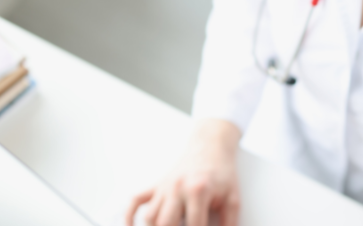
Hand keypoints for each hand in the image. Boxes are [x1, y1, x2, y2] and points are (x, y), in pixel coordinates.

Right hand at [126, 119, 241, 225]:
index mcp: (198, 190)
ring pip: (150, 217)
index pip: (194, 225)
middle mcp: (177, 188)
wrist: (210, 146)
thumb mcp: (233, 198)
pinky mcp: (156, 185)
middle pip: (166, 223)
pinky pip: (135, 201)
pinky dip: (129, 216)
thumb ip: (229, 223)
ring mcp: (164, 186)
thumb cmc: (222, 172)